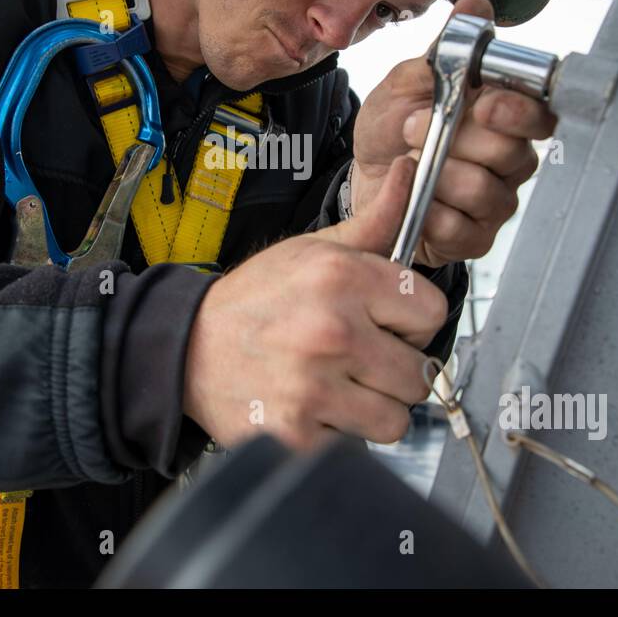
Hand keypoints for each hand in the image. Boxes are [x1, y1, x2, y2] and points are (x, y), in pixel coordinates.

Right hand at [183, 156, 447, 451]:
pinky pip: (356, 446)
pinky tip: (314, 409)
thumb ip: (375, 220)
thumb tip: (410, 170)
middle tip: (359, 360)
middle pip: (419, 374)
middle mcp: (332, 330)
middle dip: (395, 370)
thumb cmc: (255, 299)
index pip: (431, 312)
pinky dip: (338, 435)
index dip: (412, 321)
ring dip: (373, 409)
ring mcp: (315, 387)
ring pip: (396, 419)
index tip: (386, 324)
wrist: (186, 348)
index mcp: (342, 278)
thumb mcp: (313, 249)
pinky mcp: (298, 434)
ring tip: (339, 387)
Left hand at [349, 0, 556, 267]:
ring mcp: (495, 201)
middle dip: (457, 141)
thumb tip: (475, 5)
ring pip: (487, 193)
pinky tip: (416, 199)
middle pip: (513, 155)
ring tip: (410, 164)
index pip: (540, 115)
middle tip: (415, 129)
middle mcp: (509, 160)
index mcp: (504, 117)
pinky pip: (464, 230)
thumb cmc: (395, 128)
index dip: (518, 111)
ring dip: (440, 176)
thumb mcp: (406, 82)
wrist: (364, 177)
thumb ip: (443, 50)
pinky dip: (432, 213)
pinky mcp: (474, 236)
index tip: (482, 103)